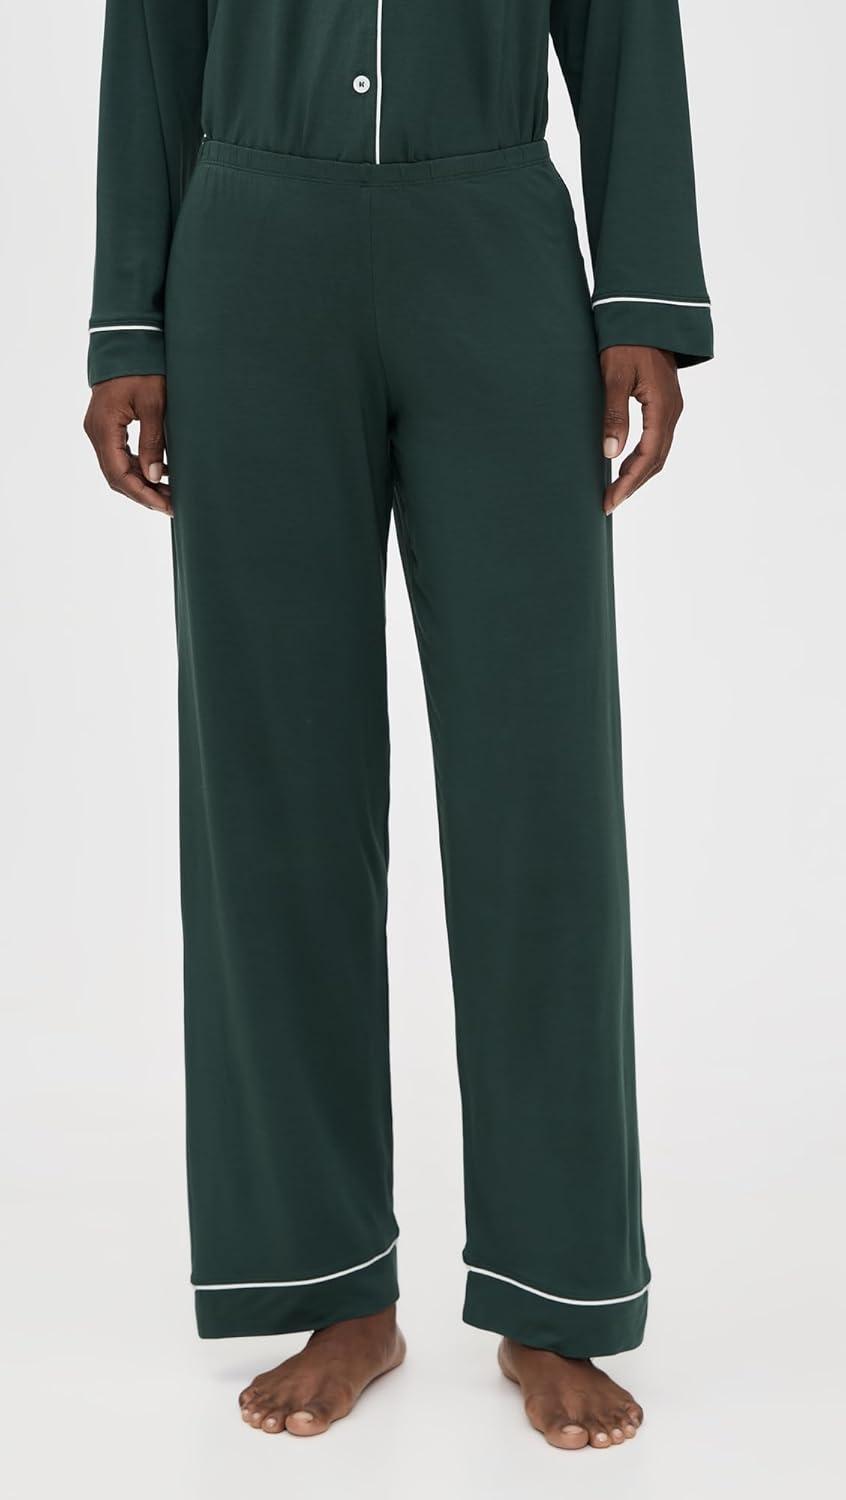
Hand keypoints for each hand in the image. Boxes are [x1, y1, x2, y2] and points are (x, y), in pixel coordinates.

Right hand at [83, 375, 171, 515]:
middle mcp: (96, 431)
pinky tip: (162, 473)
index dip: (142, 493)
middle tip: (172, 505)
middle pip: (116, 476)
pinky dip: (138, 468)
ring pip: (117, 468)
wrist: (127, 343)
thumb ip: (153, 442)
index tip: (166, 505)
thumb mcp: (154, 404)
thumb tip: (155, 476)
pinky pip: (119, 455)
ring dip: (142, 483)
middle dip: (144, 493)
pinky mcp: (107, 426)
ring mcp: (99, 429)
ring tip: (171, 493)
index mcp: (104, 427)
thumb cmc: (143, 368)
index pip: (118, 474)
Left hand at [600, 346, 682, 515]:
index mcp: (662, 407)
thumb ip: (614, 415)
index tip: (610, 500)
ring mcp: (671, 407)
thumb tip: (611, 454)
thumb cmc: (627, 341)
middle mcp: (672, 411)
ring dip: (638, 474)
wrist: (645, 312)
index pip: (648, 457)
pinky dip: (643, 458)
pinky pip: (657, 440)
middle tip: (609, 503)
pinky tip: (626, 464)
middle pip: (656, 460)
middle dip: (633, 484)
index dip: (629, 482)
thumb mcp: (614, 377)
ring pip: (659, 452)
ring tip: (616, 490)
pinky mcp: (664, 403)